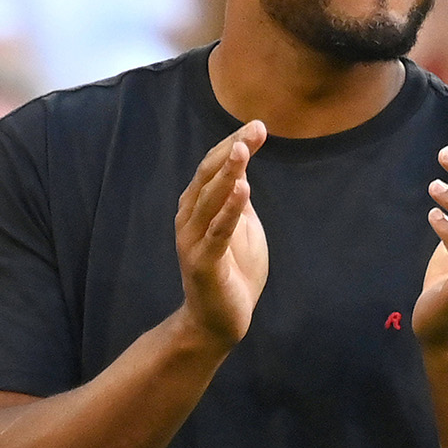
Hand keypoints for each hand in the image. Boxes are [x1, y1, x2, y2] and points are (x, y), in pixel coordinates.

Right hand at [175, 121, 268, 347]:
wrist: (219, 321)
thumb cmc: (233, 271)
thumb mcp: (242, 226)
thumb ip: (238, 198)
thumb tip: (243, 164)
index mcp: (197, 207)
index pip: (214, 167)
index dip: (234, 144)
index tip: (259, 125)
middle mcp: (189, 218)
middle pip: (209, 176)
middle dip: (232, 150)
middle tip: (255, 130)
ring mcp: (193, 240)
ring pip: (210, 199)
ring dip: (228, 173)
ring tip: (244, 150)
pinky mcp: (203, 263)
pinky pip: (218, 232)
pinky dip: (230, 209)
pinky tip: (243, 189)